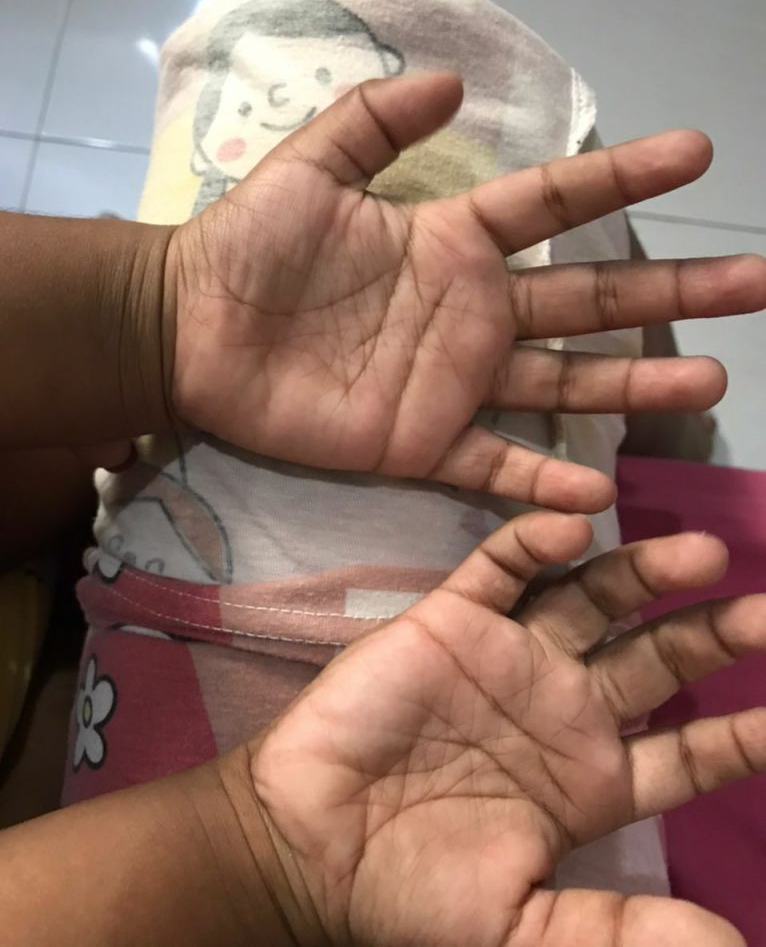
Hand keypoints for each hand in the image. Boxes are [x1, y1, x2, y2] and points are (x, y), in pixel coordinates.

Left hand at [167, 71, 765, 511]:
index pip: (555, 204)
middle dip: (673, 293)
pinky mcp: (419, 444)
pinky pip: (493, 467)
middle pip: (589, 301)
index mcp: (452, 242)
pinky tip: (597, 490)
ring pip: (563, 385)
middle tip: (753, 286)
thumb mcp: (309, 167)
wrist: (190, 333)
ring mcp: (452, 384)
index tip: (698, 156)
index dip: (623, 178)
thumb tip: (452, 80)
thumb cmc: (246, 247)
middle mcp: (471, 313)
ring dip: (634, 386)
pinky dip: (541, 482)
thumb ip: (374, 120)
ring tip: (708, 381)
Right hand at [242, 512, 764, 946]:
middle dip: (711, 633)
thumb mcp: (524, 930)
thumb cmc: (414, 892)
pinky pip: (503, 569)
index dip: (743, 732)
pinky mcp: (453, 619)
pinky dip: (536, 544)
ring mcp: (511, 656)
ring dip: (643, 573)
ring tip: (699, 554)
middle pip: (656, 659)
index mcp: (593, 778)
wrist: (308, 847)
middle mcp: (564, 707)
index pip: (690, 749)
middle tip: (764, 613)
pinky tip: (574, 527)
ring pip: (592, 599)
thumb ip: (620, 933)